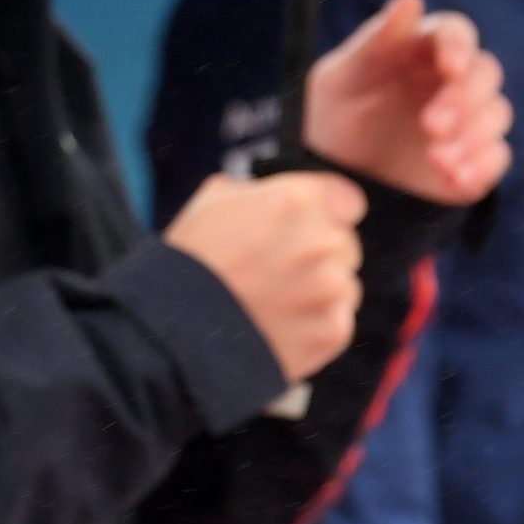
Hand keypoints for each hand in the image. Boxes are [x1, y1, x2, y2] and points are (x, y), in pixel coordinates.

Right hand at [162, 171, 363, 383]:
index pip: (346, 200)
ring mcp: (332, 288)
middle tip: (278, 267)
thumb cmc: (190, 256)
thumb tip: (278, 197)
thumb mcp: (213, 200)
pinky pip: (339, 319)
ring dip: (320, 288)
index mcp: (294, 200)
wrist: (177, 326)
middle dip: (318, 251)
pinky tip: (280, 322)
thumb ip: (261, 193)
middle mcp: (322, 240)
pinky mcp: (334, 330)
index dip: (328, 211)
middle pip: (344, 242)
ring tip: (275, 298)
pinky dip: (315, 322)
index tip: (309, 224)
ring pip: (344, 281)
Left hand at [307, 0, 511, 203]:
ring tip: (435, 156)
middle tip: (431, 124)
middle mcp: (449, 80)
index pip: (455, 31)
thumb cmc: (333, 112)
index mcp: (418, 49)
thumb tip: (410, 0)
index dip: (459, 45)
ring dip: (473, 134)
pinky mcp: (474, 158)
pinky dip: (480, 165)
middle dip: (465, 97)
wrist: (332, 174)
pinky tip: (452, 175)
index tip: (448, 66)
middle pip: (485, 72)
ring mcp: (466, 120)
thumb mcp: (342, 78)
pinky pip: (496, 157)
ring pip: (496, 113)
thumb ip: (375, 41)